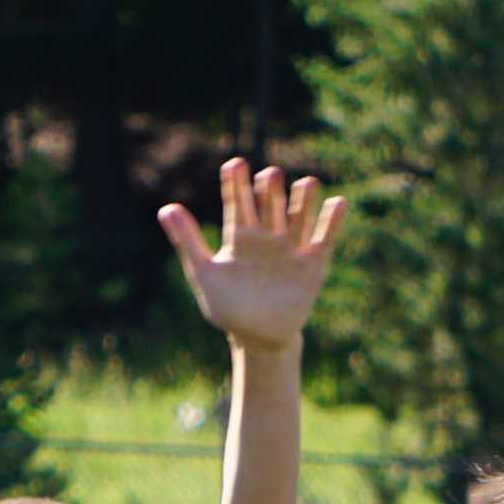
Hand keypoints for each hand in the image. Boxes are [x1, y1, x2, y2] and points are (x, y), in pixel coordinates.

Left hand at [153, 158, 344, 350]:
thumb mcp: (204, 273)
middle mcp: (267, 239)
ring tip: (306, 183)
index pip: (237, 204)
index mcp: (240, 238)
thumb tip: (166, 208)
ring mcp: (291, 250)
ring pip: (297, 218)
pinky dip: (332, 222)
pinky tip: (337, 202)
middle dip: (269, 190)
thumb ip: (187, 241)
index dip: (235, 184)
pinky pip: (324, 240)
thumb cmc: (228, 308)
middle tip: (269, 175)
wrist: (257, 339)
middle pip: (269, 206)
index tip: (234, 163)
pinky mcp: (312, 266)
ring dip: (303, 201)